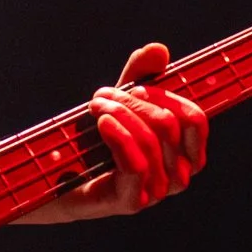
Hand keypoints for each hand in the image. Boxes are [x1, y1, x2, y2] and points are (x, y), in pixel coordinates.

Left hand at [31, 41, 208, 222]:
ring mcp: (157, 193)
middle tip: (103, 95)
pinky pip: (136, 164)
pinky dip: (118, 136)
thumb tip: (158, 49)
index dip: (166, 96)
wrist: (57, 176)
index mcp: (184, 154)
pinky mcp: (133, 202)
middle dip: (134, 101)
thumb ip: (140, 75)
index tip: (135, 87)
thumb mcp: (121, 102)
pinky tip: (101, 122)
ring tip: (95, 106)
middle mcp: (178, 177)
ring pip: (151, 141)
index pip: (195, 119)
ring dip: (119, 114)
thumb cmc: (95, 140)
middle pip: (169, 125)